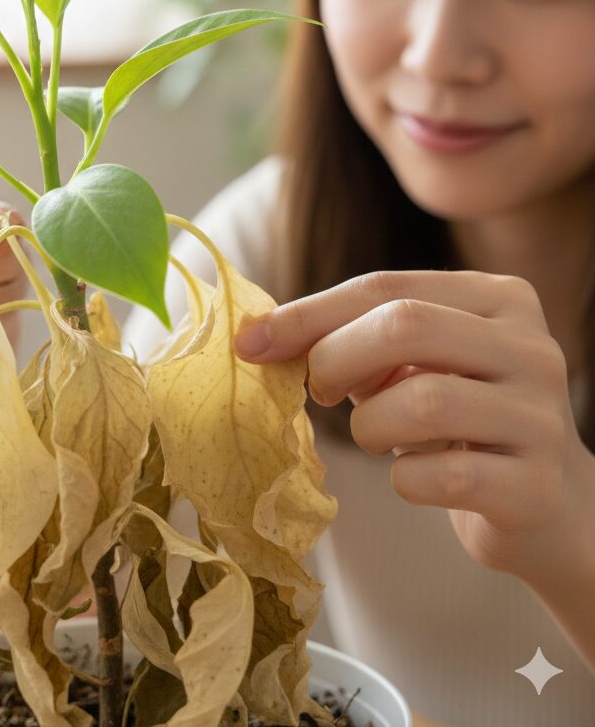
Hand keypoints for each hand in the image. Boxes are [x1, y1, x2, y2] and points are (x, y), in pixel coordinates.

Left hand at [232, 270, 587, 581]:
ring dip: (369, 426)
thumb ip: (347, 338)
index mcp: (497, 298)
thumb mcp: (408, 363)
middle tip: (317, 392)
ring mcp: (542, 416)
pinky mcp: (538, 485)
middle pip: (405, 325)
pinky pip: (441, 475)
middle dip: (334, 359)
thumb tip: (255, 337)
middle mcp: (531, 346)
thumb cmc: (454, 419)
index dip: (307, 314)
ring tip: (375, 436)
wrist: (543, 505)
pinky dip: (404, 481)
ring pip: (422, 400)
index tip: (249, 344)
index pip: (384, 288)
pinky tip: (413, 477)